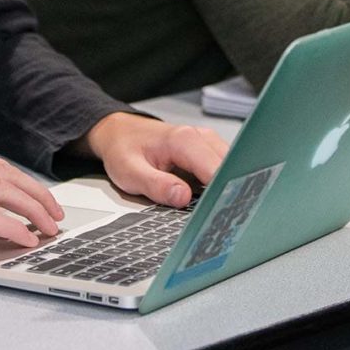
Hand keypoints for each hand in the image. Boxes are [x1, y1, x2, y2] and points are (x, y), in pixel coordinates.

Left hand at [83, 113, 228, 206]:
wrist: (120, 132)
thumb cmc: (124, 148)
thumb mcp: (130, 172)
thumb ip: (156, 186)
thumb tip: (183, 198)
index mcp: (184, 140)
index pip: (216, 170)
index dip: (220, 193)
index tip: (218, 212)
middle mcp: (200, 137)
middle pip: (228, 169)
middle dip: (226, 193)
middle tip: (216, 217)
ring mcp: (206, 142)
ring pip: (229, 168)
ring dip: (225, 188)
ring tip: (214, 209)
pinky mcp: (207, 150)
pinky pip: (223, 167)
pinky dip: (220, 184)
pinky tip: (210, 199)